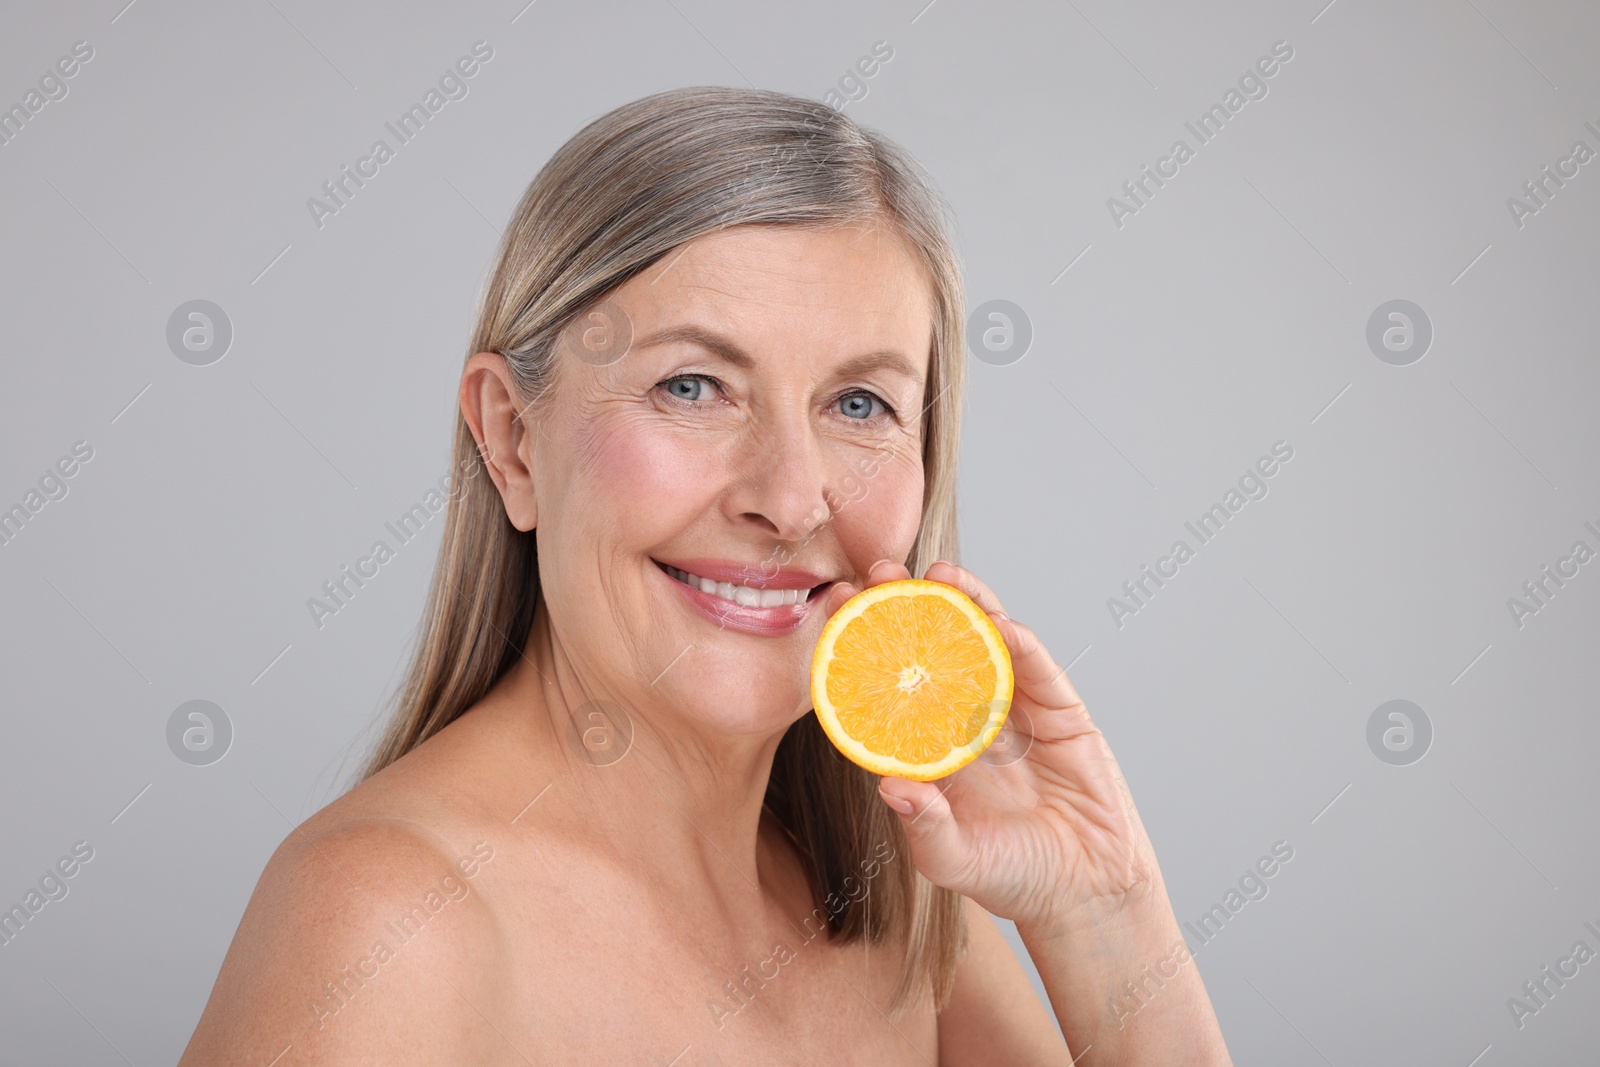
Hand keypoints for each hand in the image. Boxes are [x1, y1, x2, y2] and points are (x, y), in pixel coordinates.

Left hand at [821, 559, 1168, 935]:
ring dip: (964, 605)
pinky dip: (1017, 643)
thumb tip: (891, 788)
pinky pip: (1036, 670)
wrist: (1088, 893)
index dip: (864, 649)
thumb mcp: (956, 861)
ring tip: (938, 575)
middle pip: (932, 651)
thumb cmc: (1014, 878)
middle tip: (879, 570)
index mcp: (930, 749)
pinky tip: (996, 621)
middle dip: (907, 609)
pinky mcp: (1061, 713)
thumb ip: (926, 828)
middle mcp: (966, 721)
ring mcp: (1015, 712)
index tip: (836, 610)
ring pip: (984, 645)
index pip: (889, 688)